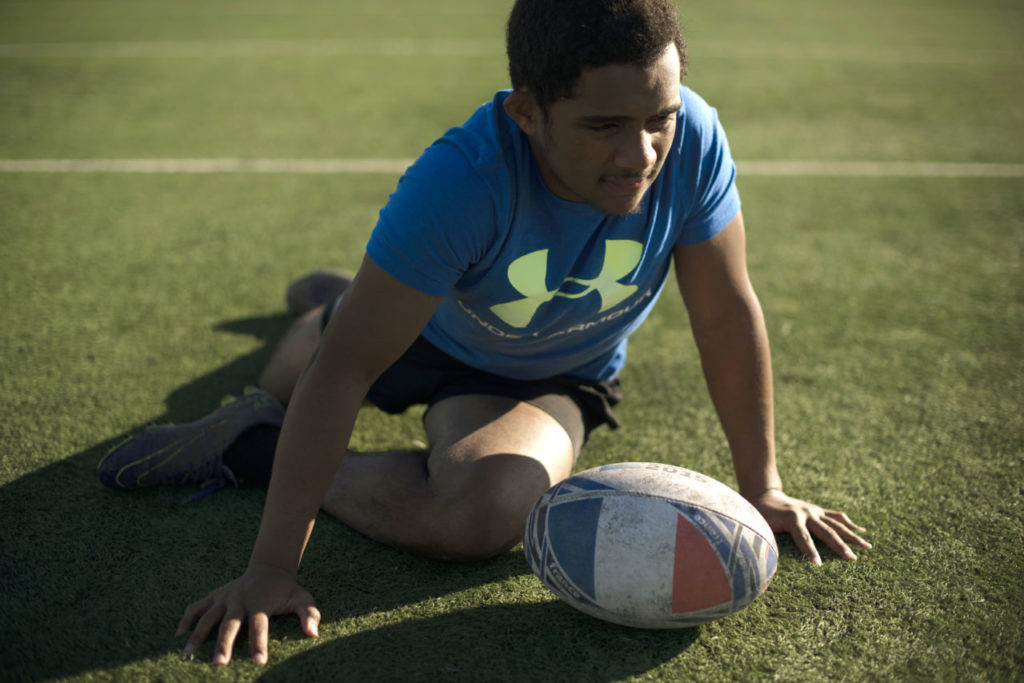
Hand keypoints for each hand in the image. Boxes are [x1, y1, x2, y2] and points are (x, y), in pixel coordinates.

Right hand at [176, 563, 319, 665]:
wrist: (269, 569)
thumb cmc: (286, 590)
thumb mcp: (302, 598)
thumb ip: (310, 614)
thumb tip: (313, 634)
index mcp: (261, 601)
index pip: (259, 625)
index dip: (259, 643)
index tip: (259, 662)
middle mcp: (240, 599)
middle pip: (230, 623)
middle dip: (224, 643)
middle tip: (219, 664)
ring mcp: (225, 597)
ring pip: (208, 616)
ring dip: (198, 634)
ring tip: (188, 653)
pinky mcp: (214, 596)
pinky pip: (197, 606)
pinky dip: (186, 618)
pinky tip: (178, 634)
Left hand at [751, 489, 870, 564]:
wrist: (763, 495)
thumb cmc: (759, 515)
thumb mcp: (759, 526)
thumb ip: (765, 540)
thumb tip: (767, 561)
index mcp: (791, 518)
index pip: (802, 537)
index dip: (809, 551)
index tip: (818, 565)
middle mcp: (806, 513)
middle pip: (826, 531)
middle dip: (839, 546)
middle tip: (852, 560)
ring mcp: (814, 511)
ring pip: (836, 524)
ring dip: (852, 536)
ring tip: (867, 547)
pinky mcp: (817, 510)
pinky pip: (836, 517)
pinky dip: (849, 524)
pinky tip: (862, 531)